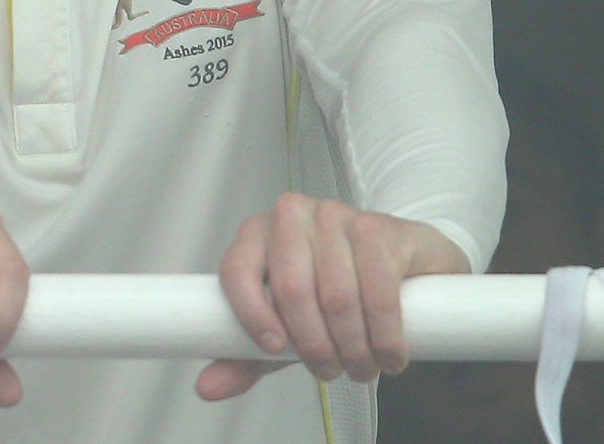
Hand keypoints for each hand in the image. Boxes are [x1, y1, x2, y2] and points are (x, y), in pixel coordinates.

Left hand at [198, 193, 467, 400]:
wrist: (396, 261)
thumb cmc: (329, 291)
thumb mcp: (284, 326)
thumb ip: (244, 355)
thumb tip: (207, 388)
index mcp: (257, 235)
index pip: (237, 270)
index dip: (252, 316)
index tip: (274, 350)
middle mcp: (292, 216)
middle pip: (291, 289)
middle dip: (314, 346)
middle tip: (331, 372)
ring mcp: (336, 215)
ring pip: (337, 296)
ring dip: (354, 348)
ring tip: (362, 368)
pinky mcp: (378, 226)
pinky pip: (378, 289)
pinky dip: (386, 334)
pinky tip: (391, 355)